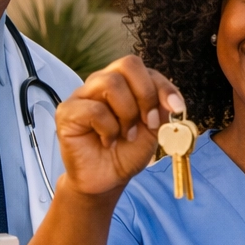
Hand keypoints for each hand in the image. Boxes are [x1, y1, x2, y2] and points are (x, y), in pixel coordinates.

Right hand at [54, 56, 185, 197]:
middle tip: (148, 123)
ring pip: (110, 83)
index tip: (177, 109)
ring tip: (126, 134)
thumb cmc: (127, 152)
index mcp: (122, 82)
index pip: (143, 68)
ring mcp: (81, 95)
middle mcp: (101, 83)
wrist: (107, 180)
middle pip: (127, 64)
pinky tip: (107, 142)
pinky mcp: (67, 112)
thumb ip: (161, 108)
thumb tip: (171, 99)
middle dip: (146, 95)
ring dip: (127, 114)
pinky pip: (94, 109)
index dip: (163, 86)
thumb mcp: (153, 129)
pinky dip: (108, 129)